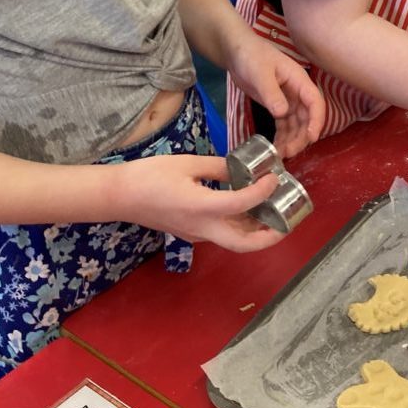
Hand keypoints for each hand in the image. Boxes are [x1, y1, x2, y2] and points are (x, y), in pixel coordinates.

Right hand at [120, 154, 284, 250]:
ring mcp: (195, 235)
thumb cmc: (149, 176)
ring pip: (233, 241)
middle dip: (270, 236)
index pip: (242, 203)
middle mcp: (201, 229)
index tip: (274, 178)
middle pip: (243, 244)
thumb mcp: (187, 164)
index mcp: (201, 207)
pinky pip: (221, 234)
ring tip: (272, 213)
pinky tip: (246, 209)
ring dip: (256, 233)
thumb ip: (218, 168)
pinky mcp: (190, 234)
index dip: (263, 191)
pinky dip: (239, 226)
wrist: (120, 196)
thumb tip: (241, 170)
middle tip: (287, 221)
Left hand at [228, 34, 324, 157]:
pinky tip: (277, 147)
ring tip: (281, 154)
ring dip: (292, 139)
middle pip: (307, 117)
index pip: (315, 102)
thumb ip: (271, 93)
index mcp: (299, 80)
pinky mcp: (277, 104)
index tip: (311, 137)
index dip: (316, 120)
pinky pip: (284, 124)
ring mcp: (288, 99)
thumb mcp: (260, 73)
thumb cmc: (251, 56)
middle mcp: (297, 92)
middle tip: (289, 152)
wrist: (236, 51)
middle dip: (301, 136)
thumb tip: (282, 114)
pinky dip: (282, 136)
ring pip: (296, 124)